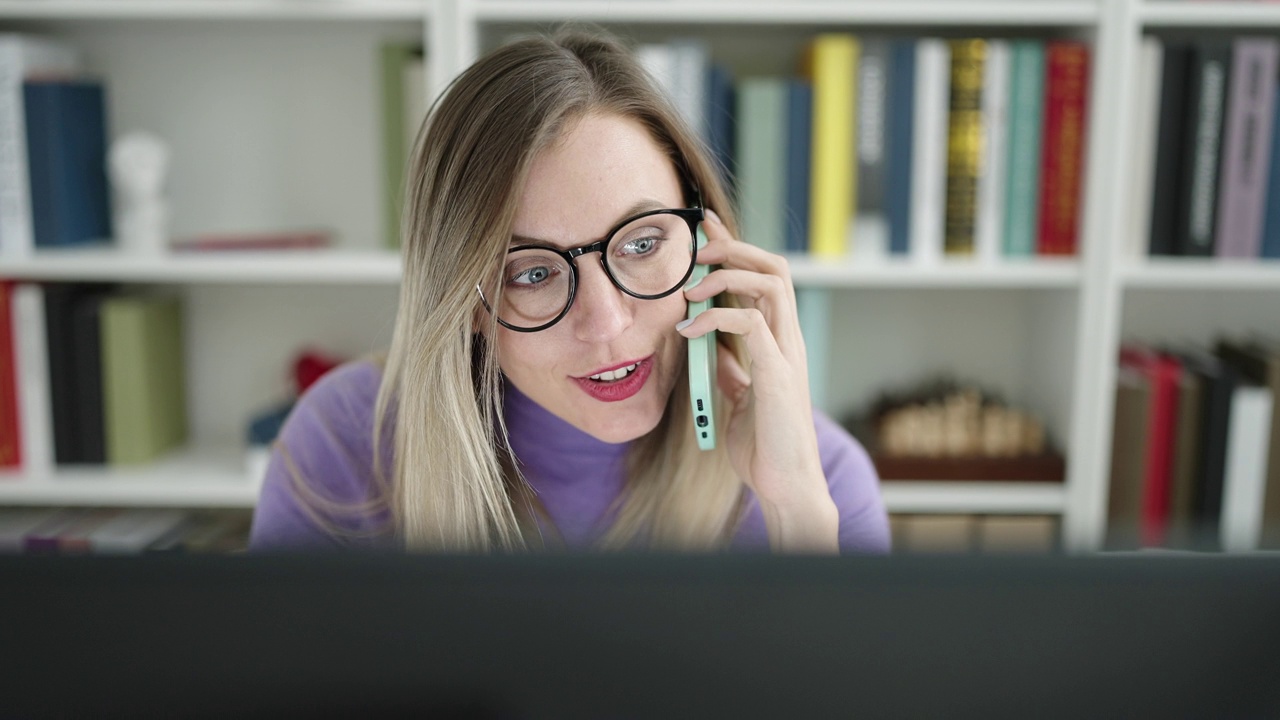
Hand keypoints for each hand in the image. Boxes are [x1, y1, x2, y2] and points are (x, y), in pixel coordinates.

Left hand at [676, 210, 838, 551]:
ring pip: (773, 282)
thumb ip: (731, 367)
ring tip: (692, 286)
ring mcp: (787, 354)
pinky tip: (689, 331)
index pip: (763, 278)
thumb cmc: (764, 445)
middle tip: (696, 246)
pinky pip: (752, 323)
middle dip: (734, 246)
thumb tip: (710, 344)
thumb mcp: (739, 397)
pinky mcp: (779, 373)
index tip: (704, 228)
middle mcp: (788, 340)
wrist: (784, 485)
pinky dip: (716, 317)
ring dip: (728, 273)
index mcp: (779, 342)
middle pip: (774, 267)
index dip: (735, 248)